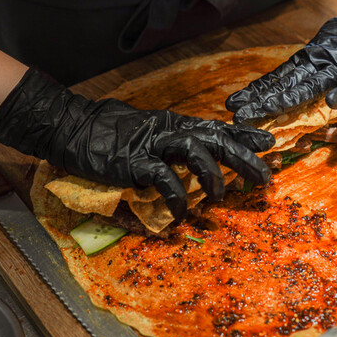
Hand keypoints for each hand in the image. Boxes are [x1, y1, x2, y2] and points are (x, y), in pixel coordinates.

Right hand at [0, 68, 274, 219]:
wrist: (71, 126)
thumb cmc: (106, 130)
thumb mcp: (143, 128)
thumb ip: (165, 138)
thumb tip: (183, 152)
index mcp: (171, 122)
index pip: (214, 126)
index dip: (242, 134)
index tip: (266, 142)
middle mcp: (167, 129)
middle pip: (215, 138)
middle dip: (243, 157)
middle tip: (264, 177)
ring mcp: (151, 144)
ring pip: (195, 152)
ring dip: (212, 176)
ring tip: (219, 197)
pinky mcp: (134, 161)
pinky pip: (164, 179)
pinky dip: (176, 197)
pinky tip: (181, 214)